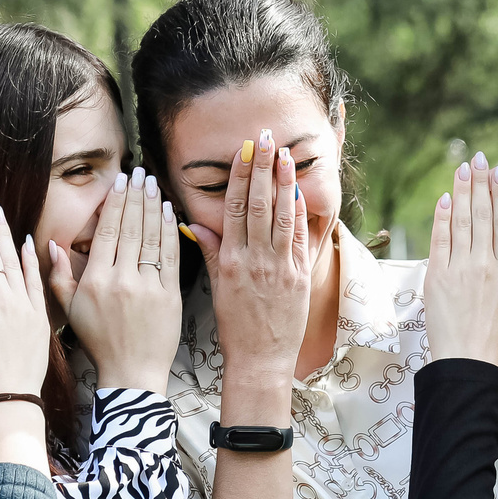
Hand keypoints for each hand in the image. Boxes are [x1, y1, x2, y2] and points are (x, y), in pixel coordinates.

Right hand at [49, 168, 179, 395]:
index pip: (107, 231)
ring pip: (152, 238)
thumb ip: (58, 276)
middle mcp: (121, 280)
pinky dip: (171, 232)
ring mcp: (148, 287)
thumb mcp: (70, 310)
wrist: (131, 373)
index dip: (115, 203)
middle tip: (140, 173)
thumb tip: (49, 244)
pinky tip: (170, 213)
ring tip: (154, 185)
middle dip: (136, 196)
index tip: (121, 182)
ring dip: (154, 207)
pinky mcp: (169, 296)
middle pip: (131, 228)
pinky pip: (171, 257)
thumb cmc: (99, 342)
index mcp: (96, 280)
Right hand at [192, 129, 314, 400]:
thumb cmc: (236, 328)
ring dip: (284, 182)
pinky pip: (299, 239)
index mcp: (230, 261)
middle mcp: (254, 260)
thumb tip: (197, 224)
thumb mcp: (217, 289)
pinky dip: (300, 213)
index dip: (240, 176)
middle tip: (265, 137)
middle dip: (262, 168)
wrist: (260, 361)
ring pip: (281, 216)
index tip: (244, 151)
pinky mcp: (299, 278)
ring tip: (285, 154)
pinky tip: (299, 190)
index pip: (235, 208)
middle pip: (259, 204)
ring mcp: (278, 268)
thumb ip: (212, 253)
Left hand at [425, 155, 497, 365]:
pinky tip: (446, 198)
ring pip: (463, 220)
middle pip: (484, 214)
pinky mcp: (438, 277)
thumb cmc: (492, 343)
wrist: (467, 361)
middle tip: (478, 159)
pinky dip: (443, 217)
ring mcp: (461, 268)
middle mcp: (486, 264)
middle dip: (480, 183)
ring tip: (462, 168)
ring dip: (462, 191)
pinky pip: (441, 239)